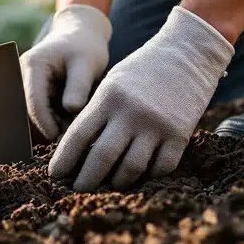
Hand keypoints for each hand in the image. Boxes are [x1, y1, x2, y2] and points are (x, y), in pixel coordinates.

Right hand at [20, 4, 111, 140]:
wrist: (82, 34)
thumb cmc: (85, 46)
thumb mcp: (87, 63)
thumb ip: (78, 86)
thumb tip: (71, 110)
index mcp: (33, 65)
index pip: (33, 101)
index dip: (45, 123)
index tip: (60, 138)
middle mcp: (23, 74)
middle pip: (30, 110)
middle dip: (48, 125)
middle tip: (70, 136)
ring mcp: (26, 82)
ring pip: (34, 112)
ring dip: (51, 123)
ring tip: (73, 127)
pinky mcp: (33, 89)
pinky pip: (40, 110)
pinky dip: (54, 118)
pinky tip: (69, 122)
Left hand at [49, 6, 233, 191]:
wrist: (188, 53)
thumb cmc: (144, 69)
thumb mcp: (113, 83)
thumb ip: (97, 112)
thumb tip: (79, 151)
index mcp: (108, 98)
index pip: (78, 136)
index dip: (64, 160)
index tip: (55, 175)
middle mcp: (130, 113)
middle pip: (101, 157)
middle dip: (86, 179)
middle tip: (78, 190)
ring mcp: (156, 125)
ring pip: (131, 168)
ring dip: (117, 182)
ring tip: (110, 185)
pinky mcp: (180, 134)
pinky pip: (161, 167)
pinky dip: (149, 175)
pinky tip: (142, 175)